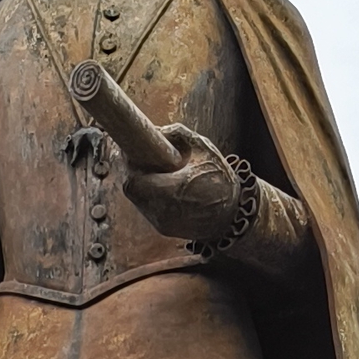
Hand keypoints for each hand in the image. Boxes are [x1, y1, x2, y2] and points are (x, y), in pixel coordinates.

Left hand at [124, 125, 243, 245]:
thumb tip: (154, 130)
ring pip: (137, 199)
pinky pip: (146, 207)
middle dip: (131, 169)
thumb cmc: (220, 179)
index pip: (132, 180)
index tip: (128, 148)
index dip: (126, 162)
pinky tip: (159, 183)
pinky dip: (147, 193)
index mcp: (173, 191)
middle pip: (131, 189)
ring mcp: (161, 223)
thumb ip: (177, 135)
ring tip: (151, 168)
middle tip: (136, 154)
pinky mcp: (162, 228)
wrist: (232, 214)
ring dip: (139, 181)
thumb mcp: (203, 148)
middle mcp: (163, 211)